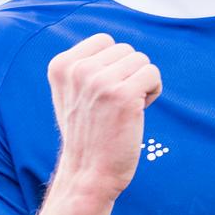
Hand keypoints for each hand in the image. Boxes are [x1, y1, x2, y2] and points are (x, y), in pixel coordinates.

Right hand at [46, 32, 162, 199]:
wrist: (88, 174)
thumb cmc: (87, 134)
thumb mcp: (71, 94)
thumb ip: (83, 66)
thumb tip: (111, 44)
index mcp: (61, 65)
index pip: (105, 41)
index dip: (113, 65)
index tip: (104, 92)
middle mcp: (78, 70)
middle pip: (125, 50)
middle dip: (128, 74)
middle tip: (116, 105)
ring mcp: (101, 81)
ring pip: (141, 60)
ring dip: (141, 83)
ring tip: (126, 109)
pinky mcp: (124, 95)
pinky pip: (153, 74)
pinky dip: (153, 91)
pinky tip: (139, 112)